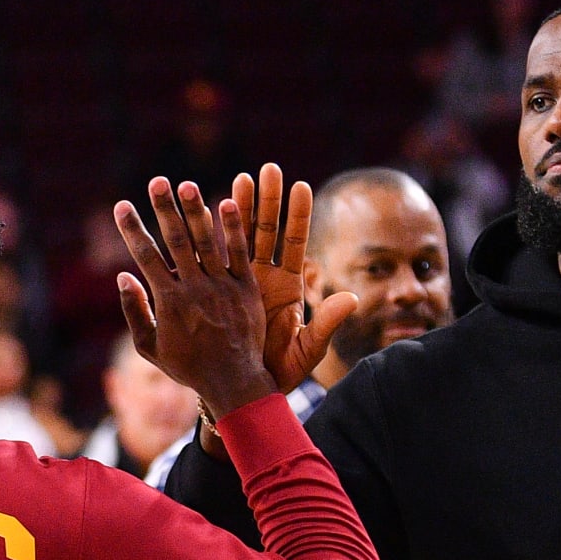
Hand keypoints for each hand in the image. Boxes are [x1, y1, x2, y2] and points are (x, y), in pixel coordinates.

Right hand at [113, 178, 278, 416]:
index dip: (132, 230)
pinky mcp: (246, 289)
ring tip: (186, 185)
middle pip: (176, 241)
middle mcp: (195, 289)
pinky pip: (239, 254)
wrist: (233, 383)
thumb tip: (122, 275)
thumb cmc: (188, 367)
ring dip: (195, 211)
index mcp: (169, 301)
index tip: (121, 206)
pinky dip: (233, 229)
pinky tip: (228, 202)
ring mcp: (222, 287)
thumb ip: (135, 311)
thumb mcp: (151, 347)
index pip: (146, 256)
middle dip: (163, 209)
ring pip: (206, 241)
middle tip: (156, 181)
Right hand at [232, 164, 358, 392]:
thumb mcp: (306, 351)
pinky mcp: (219, 289)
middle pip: (268, 231)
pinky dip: (212, 235)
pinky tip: (207, 208)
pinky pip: (215, 257)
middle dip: (269, 200)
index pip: (295, 244)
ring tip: (242, 177)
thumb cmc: (278, 373)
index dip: (297, 216)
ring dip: (240, 207)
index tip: (301, 187)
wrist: (246, 389)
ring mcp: (241, 281)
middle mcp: (266, 278)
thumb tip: (352, 298)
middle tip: (270, 170)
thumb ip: (327, 324)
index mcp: (289, 288)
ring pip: (240, 238)